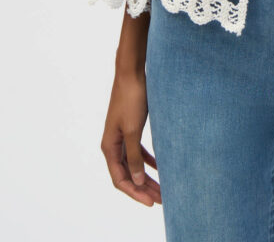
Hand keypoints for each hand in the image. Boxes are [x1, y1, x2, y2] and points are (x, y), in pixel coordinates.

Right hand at [100, 67, 161, 206]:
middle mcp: (113, 143)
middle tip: (163, 199)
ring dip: (148, 176)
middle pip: (127, 174)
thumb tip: (136, 181)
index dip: (135, 193)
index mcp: (109, 146)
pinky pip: (139, 151)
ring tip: (164, 187)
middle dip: (144, 188)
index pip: (120, 179)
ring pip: (134, 164)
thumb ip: (133, 157)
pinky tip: (161, 167)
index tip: (152, 202)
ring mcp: (122, 135)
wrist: (132, 72)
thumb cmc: (131, 98)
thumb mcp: (133, 130)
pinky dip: (149, 160)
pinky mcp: (131, 127)